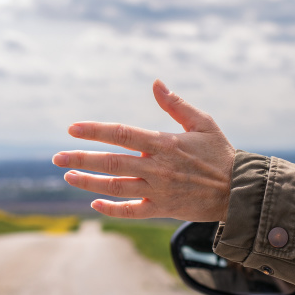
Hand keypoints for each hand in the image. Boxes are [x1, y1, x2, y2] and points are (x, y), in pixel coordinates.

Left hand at [53, 80, 235, 220]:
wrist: (239, 191)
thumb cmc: (221, 153)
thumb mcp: (203, 123)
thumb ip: (175, 104)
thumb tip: (156, 83)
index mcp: (164, 143)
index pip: (121, 133)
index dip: (94, 130)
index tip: (72, 129)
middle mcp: (156, 167)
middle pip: (110, 162)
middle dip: (80, 158)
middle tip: (56, 157)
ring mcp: (157, 191)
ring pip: (115, 187)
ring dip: (88, 182)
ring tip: (68, 175)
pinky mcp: (162, 210)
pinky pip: (131, 212)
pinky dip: (112, 209)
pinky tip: (95, 203)